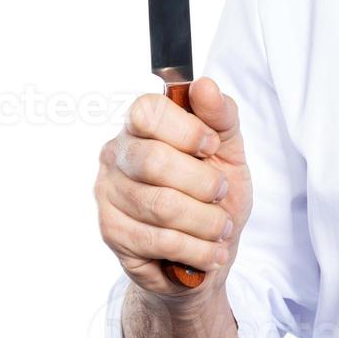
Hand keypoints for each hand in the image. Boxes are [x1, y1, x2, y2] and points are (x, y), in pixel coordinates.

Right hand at [95, 77, 252, 299]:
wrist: (206, 252)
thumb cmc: (215, 194)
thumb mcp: (229, 151)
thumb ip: (221, 116)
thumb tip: (204, 85)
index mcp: (142, 125)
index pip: (148, 111)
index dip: (186, 130)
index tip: (212, 147)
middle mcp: (117, 154)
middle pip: (154, 160)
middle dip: (202, 182)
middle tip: (222, 193)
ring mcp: (108, 194)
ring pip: (159, 205)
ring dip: (205, 222)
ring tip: (222, 229)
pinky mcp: (111, 232)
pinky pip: (157, 240)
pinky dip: (196, 249)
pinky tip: (211, 252)